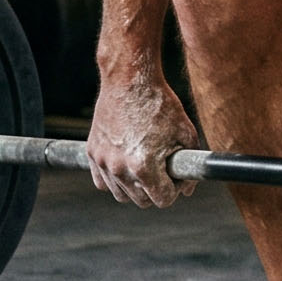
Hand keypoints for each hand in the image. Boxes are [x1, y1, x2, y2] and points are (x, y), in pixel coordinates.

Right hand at [87, 71, 201, 207]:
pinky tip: (127, 163)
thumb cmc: (159, 103)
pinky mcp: (92, 152)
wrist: (130, 79)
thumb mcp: (185, 133)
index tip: (176, 176)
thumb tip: (186, 188)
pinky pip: (102, 182)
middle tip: (163, 170)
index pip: (162, 200)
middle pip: (142, 201)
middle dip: (156, 189)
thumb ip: (189, 165)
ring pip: (121, 195)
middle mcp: (120, 168)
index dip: (175, 189)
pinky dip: (114, 179)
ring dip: (135, 187)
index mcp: (143, 166)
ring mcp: (103, 161)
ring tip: (146, 165)